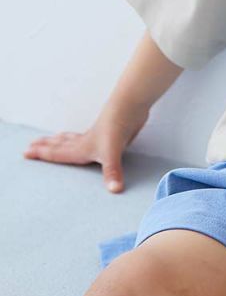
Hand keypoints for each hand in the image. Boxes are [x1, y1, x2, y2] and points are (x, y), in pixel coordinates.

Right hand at [22, 104, 149, 193]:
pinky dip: (80, 136)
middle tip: (31, 144)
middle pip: (61, 144)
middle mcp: (86, 141)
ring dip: (61, 139)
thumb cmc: (117, 127)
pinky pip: (87, 135)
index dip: (42, 154)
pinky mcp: (108, 132)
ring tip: (52, 138)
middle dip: (46, 146)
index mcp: (82, 148)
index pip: (57, 153)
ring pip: (73, 138)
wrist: (130, 105)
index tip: (26, 152)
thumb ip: (112, 172)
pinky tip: (86, 135)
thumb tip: (115, 190)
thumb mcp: (113, 153)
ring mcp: (97, 135)